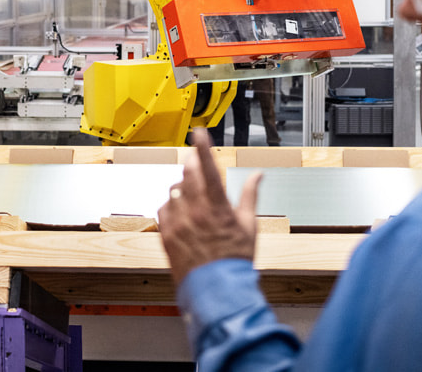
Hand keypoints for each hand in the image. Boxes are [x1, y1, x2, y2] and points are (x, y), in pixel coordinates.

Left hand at [158, 128, 262, 284]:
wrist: (216, 289)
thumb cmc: (235, 260)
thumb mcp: (250, 226)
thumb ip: (250, 196)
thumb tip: (258, 175)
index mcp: (218, 207)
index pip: (209, 168)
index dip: (203, 147)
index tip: (198, 132)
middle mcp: (196, 211)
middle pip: (188, 173)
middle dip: (191, 161)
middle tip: (194, 157)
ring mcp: (179, 222)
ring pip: (174, 190)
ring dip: (182, 186)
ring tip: (193, 195)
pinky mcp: (167, 234)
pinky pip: (163, 209)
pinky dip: (171, 206)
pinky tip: (181, 213)